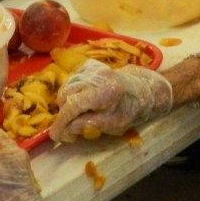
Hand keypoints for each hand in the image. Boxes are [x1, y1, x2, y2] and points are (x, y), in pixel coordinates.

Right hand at [49, 59, 172, 142]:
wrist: (142, 89)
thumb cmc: (131, 110)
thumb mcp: (114, 124)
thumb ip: (89, 125)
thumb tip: (67, 129)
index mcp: (105, 92)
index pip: (73, 105)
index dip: (61, 122)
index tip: (56, 135)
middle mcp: (97, 76)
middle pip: (66, 94)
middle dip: (64, 114)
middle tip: (70, 129)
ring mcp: (93, 68)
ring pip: (67, 85)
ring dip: (66, 102)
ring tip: (76, 115)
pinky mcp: (91, 65)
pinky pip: (72, 78)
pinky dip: (71, 89)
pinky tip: (80, 99)